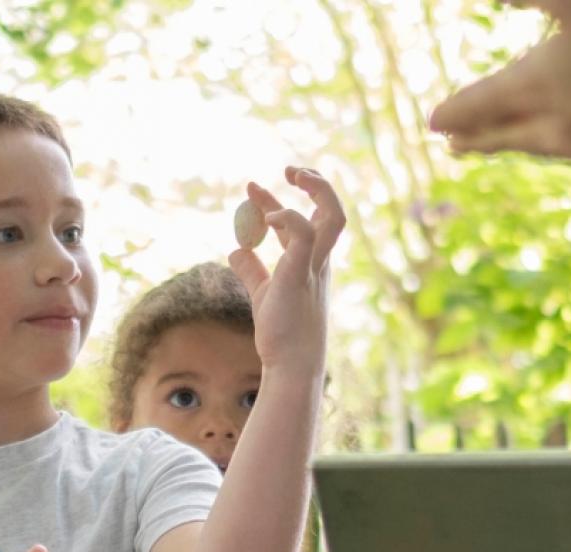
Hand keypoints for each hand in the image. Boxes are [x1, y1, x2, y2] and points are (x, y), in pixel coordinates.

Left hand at [229, 167, 346, 375]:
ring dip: (317, 189)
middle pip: (334, 211)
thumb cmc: (280, 333)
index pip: (303, 221)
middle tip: (290, 170)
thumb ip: (252, 270)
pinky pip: (304, 235)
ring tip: (291, 174)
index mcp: (312, 263)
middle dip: (317, 184)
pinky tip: (265, 218)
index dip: (277, 201)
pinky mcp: (300, 274)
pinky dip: (288, 218)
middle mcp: (318, 261)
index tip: (251, 189)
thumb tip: (236, 250)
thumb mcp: (262, 294)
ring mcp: (313, 266)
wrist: (290, 363)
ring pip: (333, 217)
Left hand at [429, 0, 570, 157]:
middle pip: (506, 134)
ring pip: (544, 145)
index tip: (432, 123)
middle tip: (453, 146)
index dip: (454, 111)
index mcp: (536, 88)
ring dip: (516, 143)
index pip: (479, 103)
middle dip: (477, 137)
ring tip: (505, 145)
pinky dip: (564, 144)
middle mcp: (560, 124)